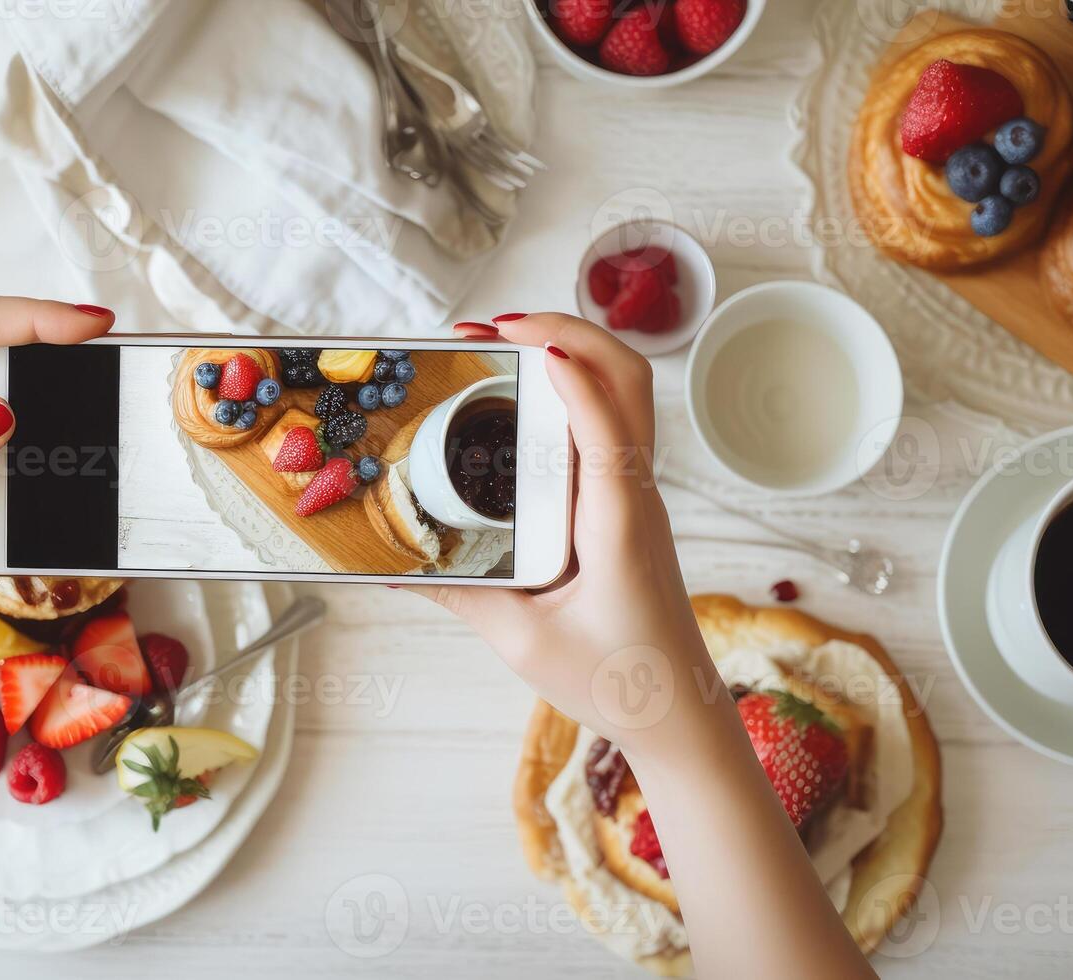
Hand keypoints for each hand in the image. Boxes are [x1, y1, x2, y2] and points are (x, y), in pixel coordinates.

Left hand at [0, 295, 112, 611]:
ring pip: (8, 396)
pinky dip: (40, 451)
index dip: (30, 317)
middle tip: (113, 356)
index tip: (89, 324)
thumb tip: (1, 412)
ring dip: (53, 399)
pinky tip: (69, 460)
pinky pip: (6, 449)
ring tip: (103, 401)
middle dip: (54, 345)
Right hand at [417, 314, 716, 754]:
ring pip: (626, 394)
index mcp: (617, 523)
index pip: (606, 425)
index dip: (572, 372)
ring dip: (575, 351)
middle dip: (568, 332)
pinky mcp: (629, 506)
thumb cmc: (616, 682)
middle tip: (496, 327)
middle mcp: (636, 496)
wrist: (678, 714)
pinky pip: (611, 424)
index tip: (524, 341)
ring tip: (504, 343)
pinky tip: (526, 397)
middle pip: (629, 380)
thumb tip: (394, 564)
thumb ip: (459, 594)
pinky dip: (575, 389)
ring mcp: (638, 496)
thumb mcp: (521, 642)